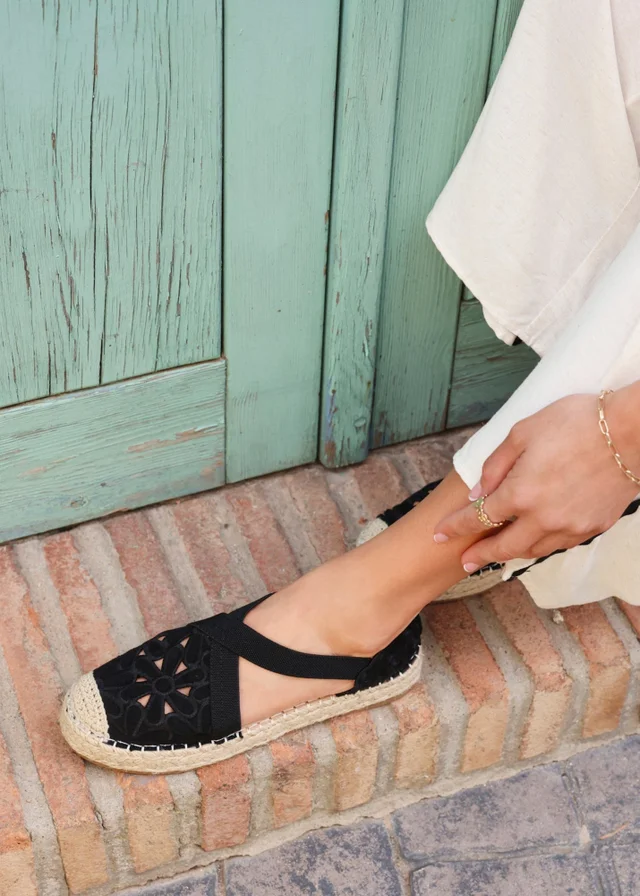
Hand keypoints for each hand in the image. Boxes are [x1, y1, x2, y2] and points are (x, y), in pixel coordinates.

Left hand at [433, 391, 639, 571]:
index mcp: (520, 493)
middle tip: (465, 562)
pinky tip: (534, 541)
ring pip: (533, 550)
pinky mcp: (593, 528)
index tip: (439, 534)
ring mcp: (570, 527)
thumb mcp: (523, 432)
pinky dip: (541, 545)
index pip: (477, 518)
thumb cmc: (577, 423)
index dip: (455, 528)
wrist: (632, 432)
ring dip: (511, 553)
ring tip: (498, 553)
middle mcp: (543, 518)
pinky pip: (559, 545)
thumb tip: (477, 492)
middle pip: (504, 547)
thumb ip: (496, 465)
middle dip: (480, 556)